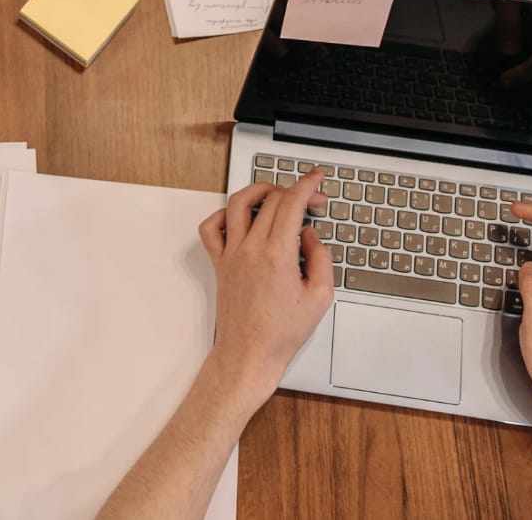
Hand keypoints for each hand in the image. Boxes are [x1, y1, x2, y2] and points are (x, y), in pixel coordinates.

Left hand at [198, 171, 332, 401]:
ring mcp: (231, 254)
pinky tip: (240, 217)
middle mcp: (251, 249)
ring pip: (238, 203)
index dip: (307, 185)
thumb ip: (321, 258)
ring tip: (276, 194)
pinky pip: (211, 228)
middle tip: (311, 200)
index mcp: (278, 256)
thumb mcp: (320, 297)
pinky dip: (223, 214)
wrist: (250, 353)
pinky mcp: (219, 263)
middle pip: (271, 200)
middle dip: (295, 191)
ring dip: (258, 191)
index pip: (292, 203)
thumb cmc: (282, 332)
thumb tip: (310, 236)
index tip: (317, 178)